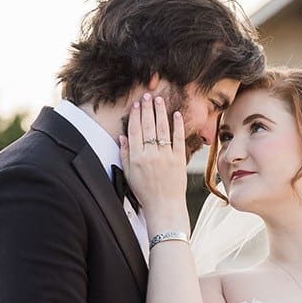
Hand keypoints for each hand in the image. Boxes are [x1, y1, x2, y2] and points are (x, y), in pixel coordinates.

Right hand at [119, 92, 188, 232]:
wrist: (164, 207)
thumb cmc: (145, 192)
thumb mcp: (129, 174)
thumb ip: (125, 154)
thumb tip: (122, 136)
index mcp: (136, 157)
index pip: (134, 130)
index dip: (135, 115)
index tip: (136, 104)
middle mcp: (150, 154)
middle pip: (147, 126)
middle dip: (147, 109)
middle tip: (147, 95)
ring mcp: (165, 156)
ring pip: (162, 129)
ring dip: (160, 112)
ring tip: (159, 100)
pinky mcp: (179, 159)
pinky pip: (178, 139)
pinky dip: (177, 126)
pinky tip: (176, 114)